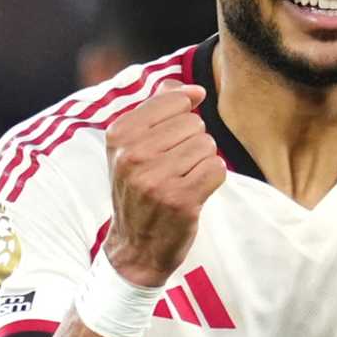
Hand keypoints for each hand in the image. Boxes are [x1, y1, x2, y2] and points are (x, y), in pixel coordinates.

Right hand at [102, 81, 226, 286]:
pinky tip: (194, 191)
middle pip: (194, 123)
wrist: (134, 247)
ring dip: (202, 162)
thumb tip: (193, 89)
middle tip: (173, 168)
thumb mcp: (132, 147)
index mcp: (119, 135)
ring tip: (182, 180)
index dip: (184, 114)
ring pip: (207, 145)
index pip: (173, 99)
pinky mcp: (181, 200)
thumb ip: (157, 109)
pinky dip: (212, 179)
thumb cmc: (139, 190)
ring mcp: (156, 178)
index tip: (172, 137)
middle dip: (192, 143)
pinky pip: (218, 169)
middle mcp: (133, 155)